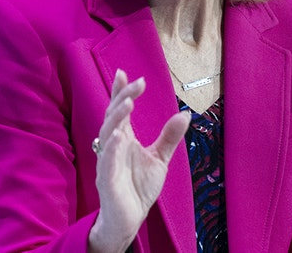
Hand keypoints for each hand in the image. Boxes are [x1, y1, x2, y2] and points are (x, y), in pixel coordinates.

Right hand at [88, 69, 189, 252]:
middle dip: (123, 97)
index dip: (120, 92)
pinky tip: (118, 135)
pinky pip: (106, 160)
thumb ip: (169, 137)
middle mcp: (112, 145)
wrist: (130, 218)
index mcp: (123, 138)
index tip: (123, 73)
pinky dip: (111, 147)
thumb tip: (184, 115)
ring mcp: (107, 161)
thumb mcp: (159, 158)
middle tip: (138, 83)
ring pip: (108, 133)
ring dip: (117, 117)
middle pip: (114, 115)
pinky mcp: (106, 179)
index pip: (119, 110)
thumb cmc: (139, 187)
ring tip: (128, 102)